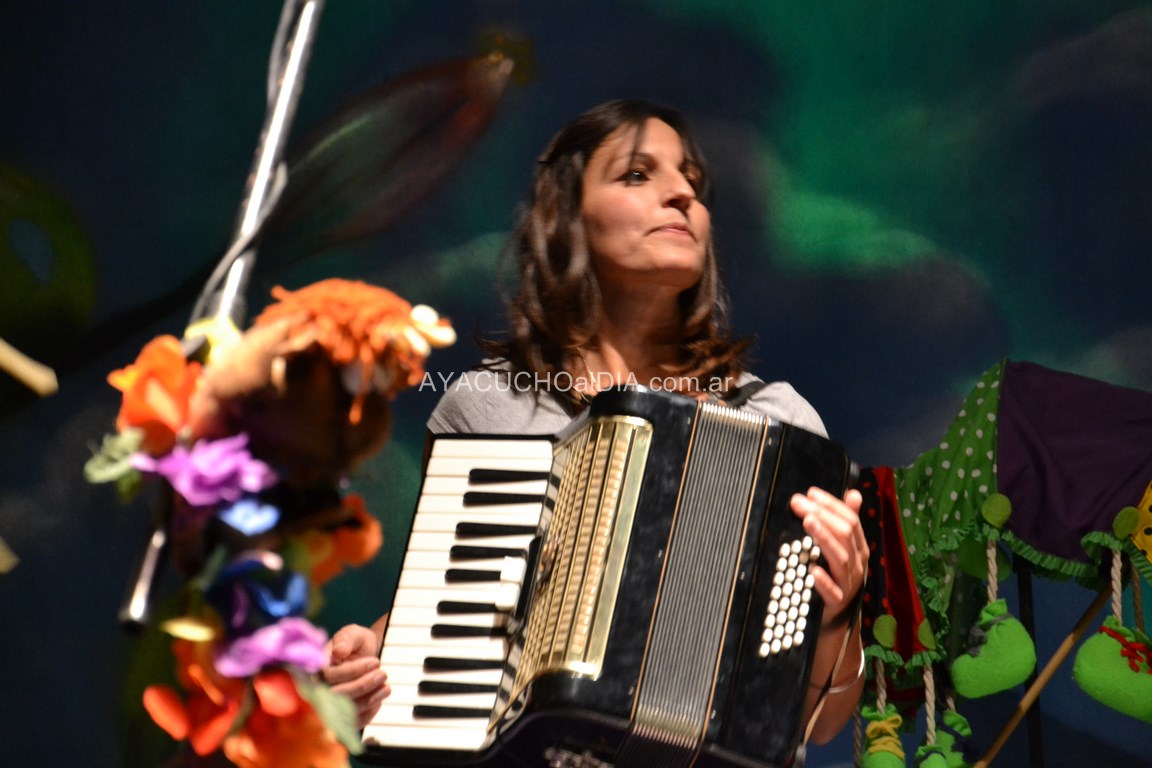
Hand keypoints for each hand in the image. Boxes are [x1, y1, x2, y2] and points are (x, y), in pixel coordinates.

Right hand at [321, 623, 389, 729]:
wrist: (364, 653)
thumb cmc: (354, 642)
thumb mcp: (352, 634)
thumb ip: (346, 640)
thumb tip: (339, 651)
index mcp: (317, 667)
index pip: (330, 675)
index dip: (353, 671)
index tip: (375, 661)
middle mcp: (319, 687)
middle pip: (337, 694)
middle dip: (363, 686)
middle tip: (383, 674)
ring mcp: (329, 703)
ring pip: (345, 709)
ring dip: (369, 699)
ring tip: (386, 687)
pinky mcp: (340, 716)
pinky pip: (352, 722)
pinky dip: (368, 714)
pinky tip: (379, 700)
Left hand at [790, 487, 865, 627]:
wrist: (836, 622)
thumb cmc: (837, 579)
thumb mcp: (844, 550)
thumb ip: (847, 523)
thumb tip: (854, 493)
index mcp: (859, 549)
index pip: (851, 521)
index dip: (832, 505)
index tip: (810, 493)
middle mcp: (857, 564)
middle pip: (846, 535)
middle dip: (823, 515)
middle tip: (800, 503)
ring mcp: (848, 585)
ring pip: (840, 559)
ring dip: (824, 538)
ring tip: (808, 522)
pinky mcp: (837, 604)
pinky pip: (833, 593)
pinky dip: (823, 581)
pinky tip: (812, 569)